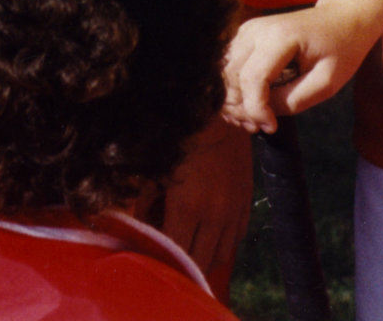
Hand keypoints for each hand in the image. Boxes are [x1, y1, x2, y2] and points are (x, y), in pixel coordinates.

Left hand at [153, 115, 251, 295]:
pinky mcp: (245, 205)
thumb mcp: (157, 170)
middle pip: (200, 262)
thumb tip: (137, 228)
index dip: (164, 262)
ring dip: (204, 261)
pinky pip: (235, 240)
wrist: (220, 115)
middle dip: (183, 268)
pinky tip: (208, 239)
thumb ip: (145, 203)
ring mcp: (233, 212)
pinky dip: (222, 245)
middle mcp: (213, 216)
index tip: (153, 264)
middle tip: (170, 266)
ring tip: (189, 257)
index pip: (176, 254)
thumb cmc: (180, 139)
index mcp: (186, 208)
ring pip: (220, 257)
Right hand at [222, 4, 376, 132]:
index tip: (271, 127)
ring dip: (233, 100)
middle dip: (241, 108)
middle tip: (261, 127)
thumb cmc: (340, 50)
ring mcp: (246, 30)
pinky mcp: (244, 35)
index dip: (256, 109)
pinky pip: (228, 67)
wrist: (340, 19)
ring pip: (224, 73)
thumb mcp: (327, 82)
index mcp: (279, 37)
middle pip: (231, 77)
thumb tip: (263, 114)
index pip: (252, 78)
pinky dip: (234, 89)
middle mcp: (255, 29)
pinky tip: (250, 105)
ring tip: (255, 120)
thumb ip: (293, 100)